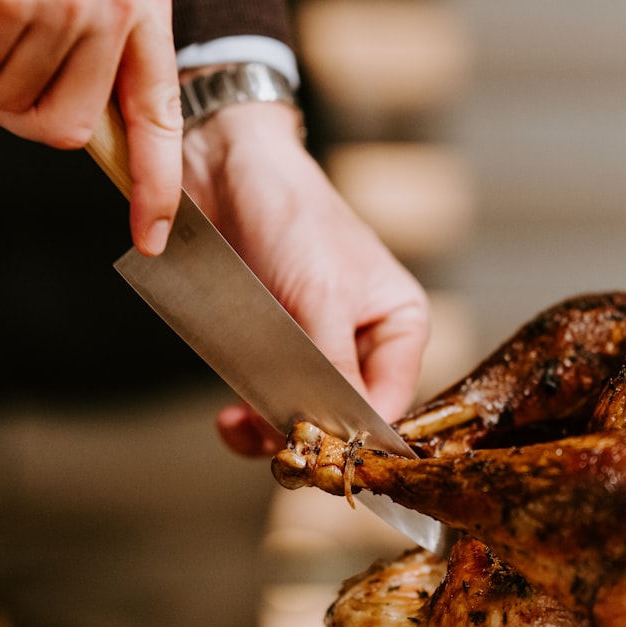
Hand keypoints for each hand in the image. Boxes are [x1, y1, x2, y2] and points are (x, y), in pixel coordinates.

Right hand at [0, 0, 181, 255]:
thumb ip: (103, 50)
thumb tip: (81, 130)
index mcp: (145, 9)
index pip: (159, 118)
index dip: (157, 185)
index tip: (153, 236)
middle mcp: (113, 9)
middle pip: (66, 129)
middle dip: (27, 110)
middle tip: (12, 62)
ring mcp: (60, 5)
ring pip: (11, 100)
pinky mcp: (3, 0)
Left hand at [182, 101, 430, 455]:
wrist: (226, 168)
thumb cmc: (291, 215)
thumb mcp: (321, 298)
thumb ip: (333, 370)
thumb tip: (340, 436)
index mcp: (399, 324)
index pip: (390, 404)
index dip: (357, 439)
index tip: (323, 458)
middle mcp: (363, 340)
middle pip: (344, 417)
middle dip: (308, 436)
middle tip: (275, 448)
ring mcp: (314, 345)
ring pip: (302, 414)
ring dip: (270, 430)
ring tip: (241, 426)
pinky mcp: (271, 345)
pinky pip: (266, 397)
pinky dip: (248, 413)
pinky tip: (230, 417)